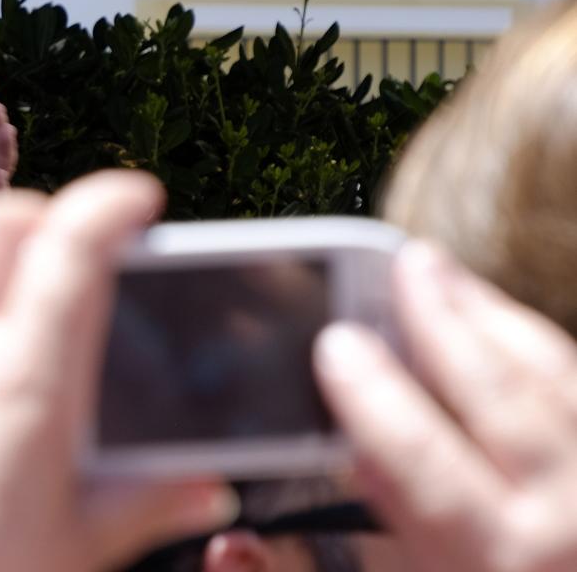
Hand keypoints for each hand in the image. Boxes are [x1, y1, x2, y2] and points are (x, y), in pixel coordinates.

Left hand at [0, 173, 235, 571]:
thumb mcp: (80, 548)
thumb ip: (148, 504)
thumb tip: (204, 487)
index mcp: (20, 384)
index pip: (63, 248)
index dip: (107, 203)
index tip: (138, 198)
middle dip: (43, 211)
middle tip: (90, 244)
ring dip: (3, 264)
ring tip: (55, 303)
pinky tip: (2, 371)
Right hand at [316, 245, 576, 571]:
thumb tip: (258, 524)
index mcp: (492, 562)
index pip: (420, 460)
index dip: (373, 397)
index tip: (334, 343)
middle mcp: (566, 527)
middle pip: (503, 400)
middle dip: (445, 323)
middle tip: (404, 263)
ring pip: (560, 384)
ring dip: (498, 321)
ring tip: (447, 276)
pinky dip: (547, 356)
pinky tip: (509, 333)